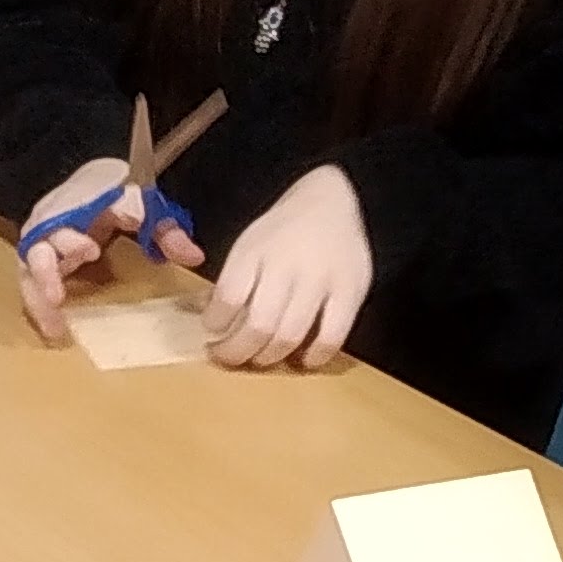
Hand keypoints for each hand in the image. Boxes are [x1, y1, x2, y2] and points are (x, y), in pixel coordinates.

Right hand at [15, 156, 201, 342]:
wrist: (91, 182)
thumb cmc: (116, 194)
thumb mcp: (144, 205)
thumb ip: (166, 230)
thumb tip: (194, 257)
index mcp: (72, 207)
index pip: (62, 221)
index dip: (71, 239)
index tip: (91, 251)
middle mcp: (48, 226)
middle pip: (35, 250)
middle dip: (44, 273)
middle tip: (57, 299)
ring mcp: (41, 246)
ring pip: (28, 273)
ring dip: (37, 299)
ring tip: (54, 328)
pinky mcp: (40, 264)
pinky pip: (32, 285)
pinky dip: (39, 307)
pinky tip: (55, 329)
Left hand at [205, 165, 372, 368]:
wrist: (330, 200)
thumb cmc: (282, 232)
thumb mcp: (249, 244)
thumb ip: (234, 280)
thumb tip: (213, 321)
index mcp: (256, 251)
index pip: (228, 296)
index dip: (215, 323)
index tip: (212, 333)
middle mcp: (287, 265)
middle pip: (258, 324)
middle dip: (237, 351)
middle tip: (229, 357)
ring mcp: (321, 279)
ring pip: (290, 335)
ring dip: (269, 357)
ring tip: (260, 359)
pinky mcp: (351, 290)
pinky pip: (332, 335)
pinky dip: (314, 355)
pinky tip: (302, 361)